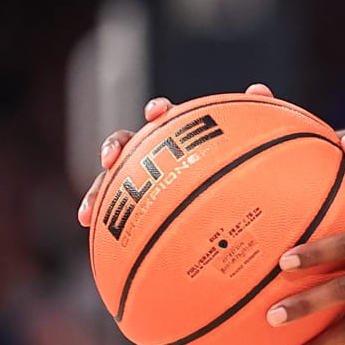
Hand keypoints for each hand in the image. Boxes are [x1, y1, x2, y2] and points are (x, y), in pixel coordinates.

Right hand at [77, 83, 274, 225]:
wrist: (238, 204)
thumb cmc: (244, 169)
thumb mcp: (253, 146)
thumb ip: (257, 117)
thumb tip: (258, 90)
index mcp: (179, 135)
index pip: (163, 115)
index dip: (157, 111)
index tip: (156, 114)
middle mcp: (155, 156)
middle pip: (127, 145)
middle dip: (114, 147)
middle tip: (110, 158)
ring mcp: (144, 184)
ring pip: (112, 185)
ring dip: (96, 195)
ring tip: (86, 215)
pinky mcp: (140, 213)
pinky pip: (121, 223)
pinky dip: (109, 235)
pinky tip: (106, 254)